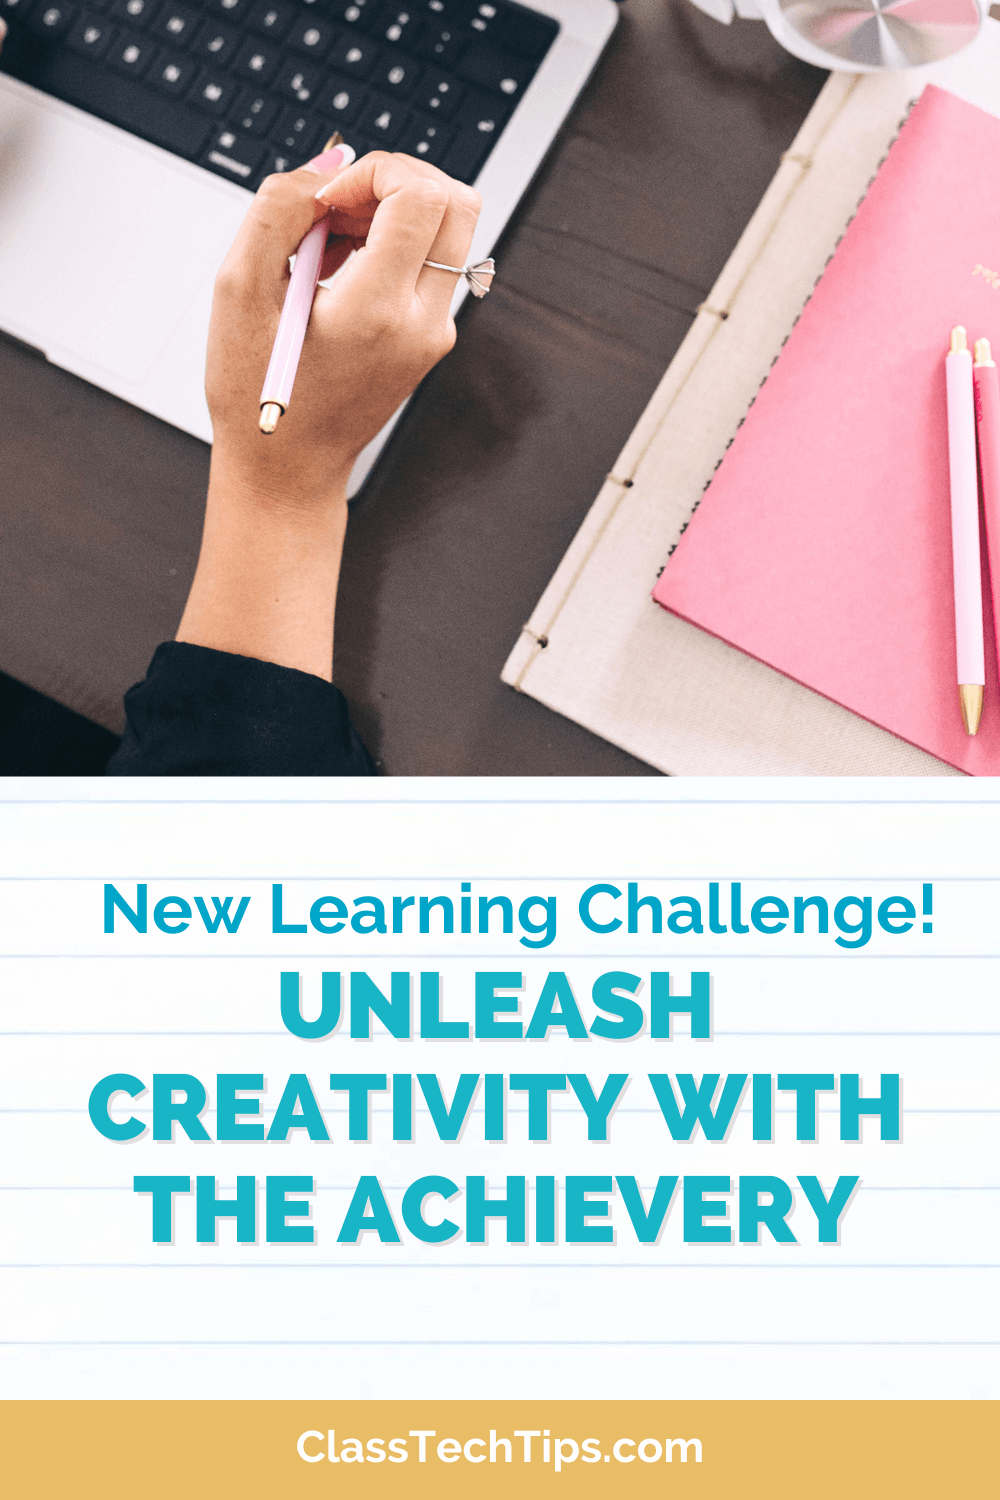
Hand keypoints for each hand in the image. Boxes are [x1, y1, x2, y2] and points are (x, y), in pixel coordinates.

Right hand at [206, 148, 482, 508]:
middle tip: (336, 209)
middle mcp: (422, 323)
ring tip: (327, 243)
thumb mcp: (238, 289)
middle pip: (456, 202)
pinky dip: (390, 244)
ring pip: (446, 229)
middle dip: (394, 181)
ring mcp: (435, 333)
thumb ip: (278, 210)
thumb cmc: (256, 392)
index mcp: (377, 312)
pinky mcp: (432, 337)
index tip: (327, 198)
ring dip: (389, 211)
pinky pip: (430, 263)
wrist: (286, 469)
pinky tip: (338, 268)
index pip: (421, 197)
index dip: (374, 171)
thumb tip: (327, 163)